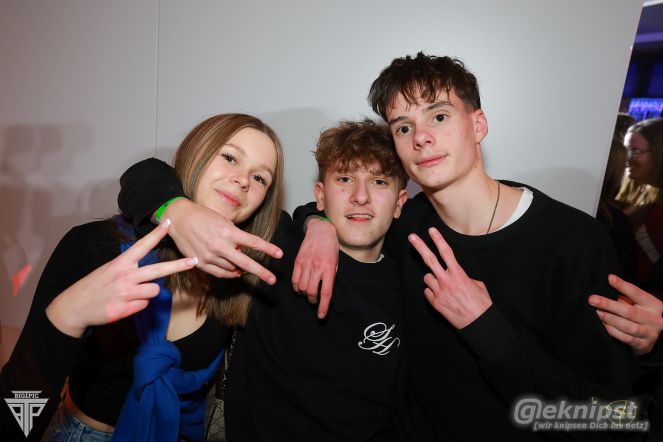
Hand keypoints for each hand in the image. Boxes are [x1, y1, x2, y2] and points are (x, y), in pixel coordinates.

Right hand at [46, 220, 196, 336]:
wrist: (75, 306)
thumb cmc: (96, 286)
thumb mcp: (110, 269)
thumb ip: (130, 268)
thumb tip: (151, 272)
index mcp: (121, 263)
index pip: (142, 245)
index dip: (156, 234)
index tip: (169, 223)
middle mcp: (125, 276)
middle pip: (158, 270)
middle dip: (178, 265)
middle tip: (194, 261)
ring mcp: (126, 293)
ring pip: (154, 291)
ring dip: (148, 293)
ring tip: (131, 294)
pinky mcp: (125, 308)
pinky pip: (145, 305)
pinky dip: (138, 304)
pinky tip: (125, 304)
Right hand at [164, 198, 281, 283]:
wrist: (179, 219)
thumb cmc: (203, 216)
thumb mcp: (223, 221)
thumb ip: (235, 236)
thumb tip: (243, 251)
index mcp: (228, 232)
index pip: (253, 242)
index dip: (268, 249)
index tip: (280, 254)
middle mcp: (220, 245)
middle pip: (245, 262)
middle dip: (261, 272)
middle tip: (272, 279)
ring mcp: (210, 256)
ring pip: (232, 269)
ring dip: (241, 269)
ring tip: (245, 268)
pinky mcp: (200, 263)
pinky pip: (220, 273)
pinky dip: (229, 274)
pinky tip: (235, 272)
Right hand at [291, 218, 338, 318]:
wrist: (320, 230)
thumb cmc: (331, 247)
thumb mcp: (336, 262)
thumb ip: (330, 277)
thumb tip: (325, 293)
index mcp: (329, 268)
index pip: (326, 292)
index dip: (323, 306)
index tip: (321, 315)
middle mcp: (317, 267)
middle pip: (311, 292)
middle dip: (313, 301)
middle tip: (314, 301)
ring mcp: (306, 264)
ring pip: (302, 287)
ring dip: (304, 294)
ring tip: (308, 293)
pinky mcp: (298, 262)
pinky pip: (294, 280)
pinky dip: (296, 287)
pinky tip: (300, 288)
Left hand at [409, 227, 491, 328]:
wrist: (478, 323)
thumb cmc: (481, 304)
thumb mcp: (477, 284)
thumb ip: (464, 276)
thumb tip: (456, 275)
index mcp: (459, 274)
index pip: (446, 253)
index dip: (438, 240)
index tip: (431, 231)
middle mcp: (447, 281)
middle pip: (430, 260)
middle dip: (420, 247)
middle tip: (411, 237)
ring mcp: (439, 292)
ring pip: (427, 277)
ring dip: (432, 278)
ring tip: (443, 286)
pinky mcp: (435, 303)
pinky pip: (427, 292)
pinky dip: (432, 292)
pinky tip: (441, 296)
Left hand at [589, 274, 662, 355]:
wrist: (649, 337)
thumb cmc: (639, 315)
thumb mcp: (637, 304)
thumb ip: (625, 296)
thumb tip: (608, 283)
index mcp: (654, 305)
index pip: (637, 294)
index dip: (623, 286)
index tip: (609, 278)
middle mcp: (655, 319)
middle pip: (630, 311)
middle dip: (609, 305)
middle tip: (592, 299)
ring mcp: (650, 333)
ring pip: (628, 326)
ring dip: (611, 319)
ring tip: (598, 313)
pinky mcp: (643, 345)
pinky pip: (626, 338)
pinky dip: (613, 331)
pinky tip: (603, 325)